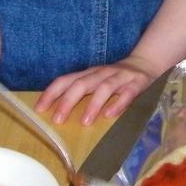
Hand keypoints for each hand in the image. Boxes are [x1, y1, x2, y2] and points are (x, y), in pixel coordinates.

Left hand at [36, 54, 157, 124]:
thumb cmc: (115, 79)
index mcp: (88, 73)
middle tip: (58, 120)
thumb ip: (81, 92)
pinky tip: (110, 115)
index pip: (65, 80)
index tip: (39, 109)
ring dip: (93, 104)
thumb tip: (57, 112)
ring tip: (85, 122)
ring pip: (104, 88)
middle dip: (68, 101)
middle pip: (81, 84)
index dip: (51, 93)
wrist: (146, 63)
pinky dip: (118, 104)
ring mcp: (119, 78)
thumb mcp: (96, 81)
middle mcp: (101, 73)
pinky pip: (126, 94)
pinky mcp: (136, 84)